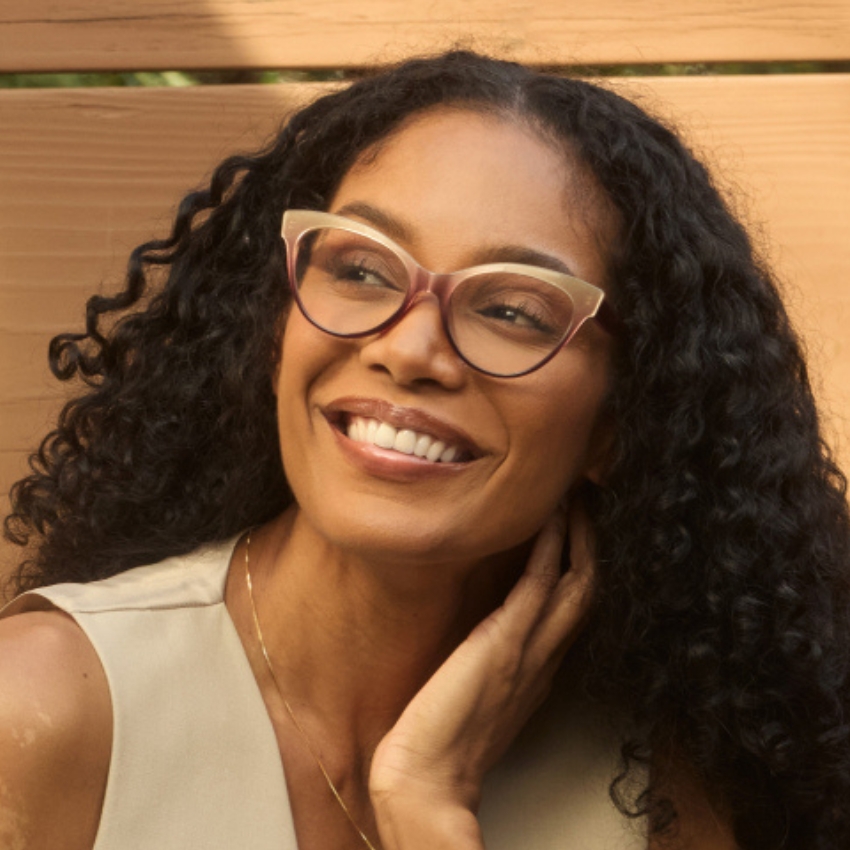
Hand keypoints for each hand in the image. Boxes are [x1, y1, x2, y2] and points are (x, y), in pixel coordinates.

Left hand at [369, 503, 595, 849]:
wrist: (425, 778)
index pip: (572, 611)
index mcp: (538, 671)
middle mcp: (544, 659)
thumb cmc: (442, 742)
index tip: (578, 533)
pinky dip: (549, 547)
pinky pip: (538, 584)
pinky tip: (552, 517)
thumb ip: (492, 668)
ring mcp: (529, 650)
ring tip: (580, 499)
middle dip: (592, 544)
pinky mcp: (504, 642)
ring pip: (577, 583)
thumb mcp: (479, 697)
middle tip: (591, 505)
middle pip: (587, 591)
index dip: (582, 568)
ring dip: (581, 536)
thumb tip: (484, 645)